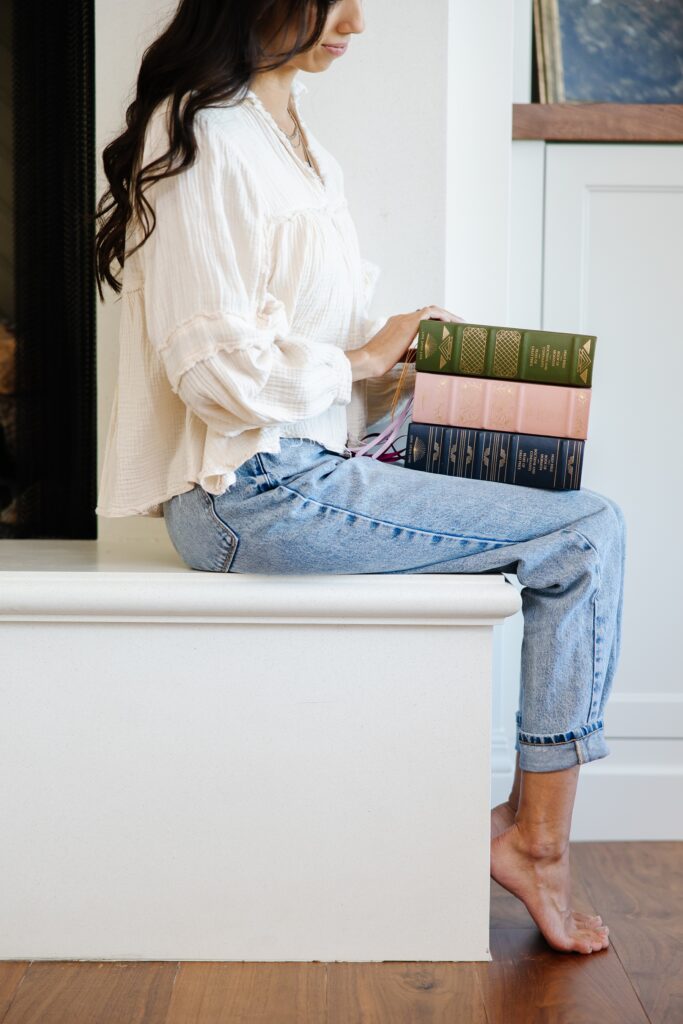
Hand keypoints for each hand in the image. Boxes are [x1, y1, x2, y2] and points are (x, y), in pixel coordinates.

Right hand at [346, 305, 466, 380]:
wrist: (370, 360)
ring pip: (431, 310)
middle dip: (444, 317)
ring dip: (447, 316)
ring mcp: (405, 318)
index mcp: (397, 325)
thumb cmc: (380, 361)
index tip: (445, 329)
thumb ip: (411, 352)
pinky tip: (452, 324)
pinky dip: (443, 316)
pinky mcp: (409, 322)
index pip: (419, 319)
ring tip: (459, 324)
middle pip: (427, 312)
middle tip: (457, 325)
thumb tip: (423, 355)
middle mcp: (401, 318)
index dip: (434, 322)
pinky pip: (431, 313)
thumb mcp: (400, 355)